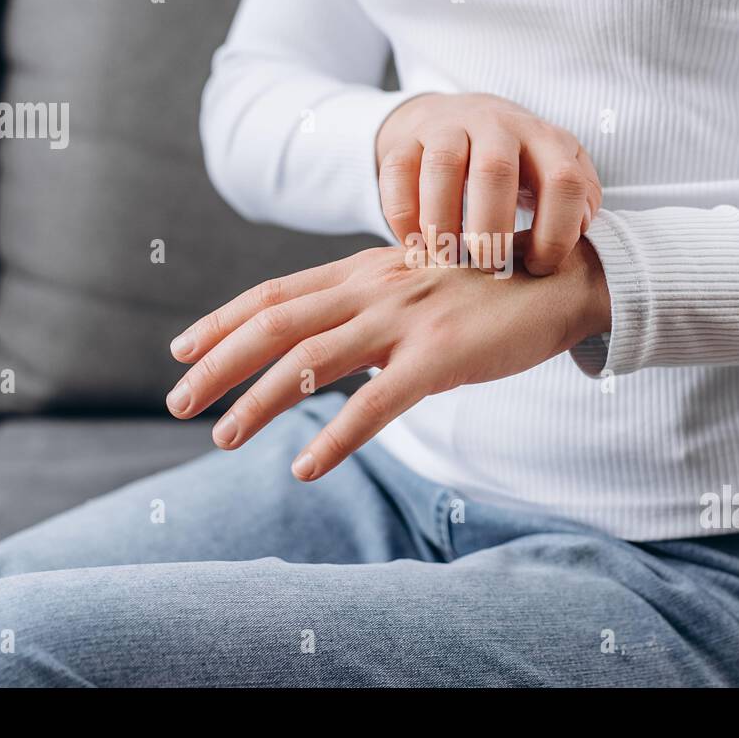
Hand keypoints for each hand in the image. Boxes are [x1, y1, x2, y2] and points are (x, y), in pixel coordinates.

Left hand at [165, 239, 610, 480]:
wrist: (561, 277)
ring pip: (312, 360)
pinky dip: (336, 437)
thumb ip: (366, 306)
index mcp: (365, 269)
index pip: (275, 293)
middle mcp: (375, 287)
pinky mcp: (441, 356)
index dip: (221, 321)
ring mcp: (407, 318)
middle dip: (217, 364)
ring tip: (223, 437)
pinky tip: (306, 468)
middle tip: (177, 402)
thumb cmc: (486, 288)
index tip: (181, 349)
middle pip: (276, 324)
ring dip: (260, 402)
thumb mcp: (415, 285)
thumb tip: (320, 343)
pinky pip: (377, 404)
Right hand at [376, 93, 602, 275]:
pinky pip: (397, 171)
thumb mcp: (557, 169)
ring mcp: (449, 127)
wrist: (458, 117)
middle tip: (488, 266)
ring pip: (442, 167)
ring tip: (447, 259)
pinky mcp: (407, 138)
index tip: (538, 266)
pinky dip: (402, 215)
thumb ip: (579, 198)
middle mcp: (498, 126)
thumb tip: (579, 231)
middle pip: (495, 171)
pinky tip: (415, 243)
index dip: (556, 232)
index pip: (563, 181)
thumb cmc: (518, 161)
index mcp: (545, 139)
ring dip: (442, 224)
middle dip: (492, 230)